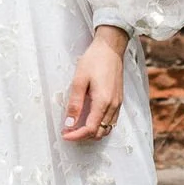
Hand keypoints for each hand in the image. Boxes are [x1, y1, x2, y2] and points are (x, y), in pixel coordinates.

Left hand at [62, 26, 126, 141]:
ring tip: (77, 126)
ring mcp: (118, 103)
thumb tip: (69, 123)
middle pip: (100, 133)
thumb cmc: (94, 60)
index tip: (64, 135)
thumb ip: (74, 104)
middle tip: (69, 131)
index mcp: (103, 102)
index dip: (76, 136)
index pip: (90, 129)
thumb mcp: (79, 81)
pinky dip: (101, 125)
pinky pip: (111, 120)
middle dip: (84, 136)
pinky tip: (90, 118)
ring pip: (107, 128)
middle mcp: (113, 106)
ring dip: (93, 132)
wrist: (110, 48)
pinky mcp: (119, 100)